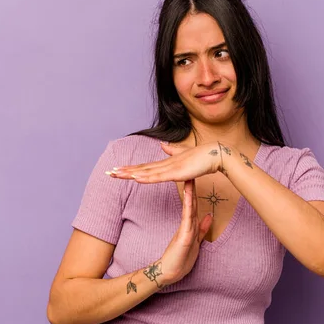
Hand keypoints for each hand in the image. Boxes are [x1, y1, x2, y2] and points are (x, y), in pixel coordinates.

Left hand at [109, 142, 225, 183]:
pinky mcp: (176, 173)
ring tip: (116, 174)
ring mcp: (169, 168)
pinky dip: (146, 178)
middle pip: (140, 169)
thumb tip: (163, 146)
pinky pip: (158, 177)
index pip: (144, 167)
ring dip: (130, 174)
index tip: (117, 170)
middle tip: (108, 173)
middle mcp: (165, 164)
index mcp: (166, 163)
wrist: (215, 155)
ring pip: (146, 172)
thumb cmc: (202, 158)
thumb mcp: (184, 156)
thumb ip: (173, 152)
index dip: (130, 169)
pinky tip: (136, 178)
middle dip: (124, 171)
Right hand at [157, 179, 212, 285]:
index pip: (193, 204)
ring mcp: (184, 229)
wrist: (169, 273)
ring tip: (189, 179)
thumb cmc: (180, 259)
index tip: (195, 176)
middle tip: (191, 170)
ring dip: (189, 193)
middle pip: (190, 202)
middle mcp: (186, 224)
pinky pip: (187, 219)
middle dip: (191, 186)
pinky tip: (189, 198)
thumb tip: (209, 216)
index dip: (195, 190)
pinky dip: (188, 208)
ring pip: (188, 208)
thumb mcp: (196, 241)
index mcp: (189, 224)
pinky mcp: (184, 236)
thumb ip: (202, 228)